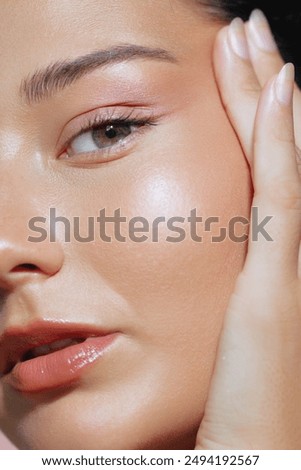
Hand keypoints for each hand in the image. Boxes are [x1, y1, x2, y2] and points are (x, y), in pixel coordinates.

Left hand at [195, 10, 300, 448]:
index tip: (244, 68)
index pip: (265, 161)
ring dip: (266, 94)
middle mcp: (290, 243)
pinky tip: (280, 88)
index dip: (257, 110)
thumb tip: (222, 239)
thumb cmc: (245, 392)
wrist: (262, 442)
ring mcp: (289, 255)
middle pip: (274, 146)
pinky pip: (280, 191)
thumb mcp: (236, 315)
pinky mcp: (277, 275)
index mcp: (274, 250)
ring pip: (279, 155)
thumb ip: (232, 270)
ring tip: (252, 38)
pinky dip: (280, 140)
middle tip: (248, 33)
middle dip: (260, 85)